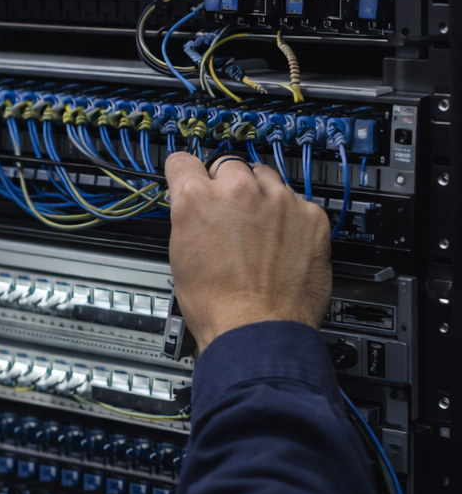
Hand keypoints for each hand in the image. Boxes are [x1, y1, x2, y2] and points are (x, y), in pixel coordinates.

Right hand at [165, 152, 331, 352]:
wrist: (258, 332)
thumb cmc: (218, 306)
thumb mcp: (181, 256)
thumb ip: (190, 219)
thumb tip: (195, 208)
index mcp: (197, 199)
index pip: (183, 161)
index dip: (186, 173)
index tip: (191, 176)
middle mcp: (238, 191)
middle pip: (229, 165)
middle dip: (227, 184)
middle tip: (230, 213)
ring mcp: (278, 200)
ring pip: (266, 179)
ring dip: (260, 197)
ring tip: (259, 231)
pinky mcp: (311, 216)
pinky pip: (298, 203)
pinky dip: (291, 219)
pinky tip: (282, 244)